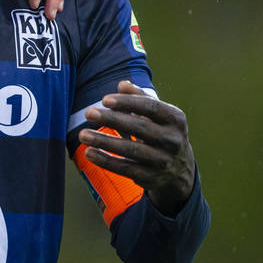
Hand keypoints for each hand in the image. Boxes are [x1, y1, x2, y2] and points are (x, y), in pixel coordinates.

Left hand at [78, 81, 195, 215]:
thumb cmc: (161, 133)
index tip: (105, 100)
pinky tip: (89, 153)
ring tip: (82, 135)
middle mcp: (172, 140)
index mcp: (175, 119)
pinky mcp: (152, 178)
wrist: (180, 171)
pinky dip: (106, 161)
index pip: (151, 107)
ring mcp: (163, 161)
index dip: (128, 102)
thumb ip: (140, 98)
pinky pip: (126, 169)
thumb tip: (122, 84)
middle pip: (140, 127)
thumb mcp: (158, 115)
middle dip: (112, 119)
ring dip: (105, 141)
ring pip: (131, 150)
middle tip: (88, 113)